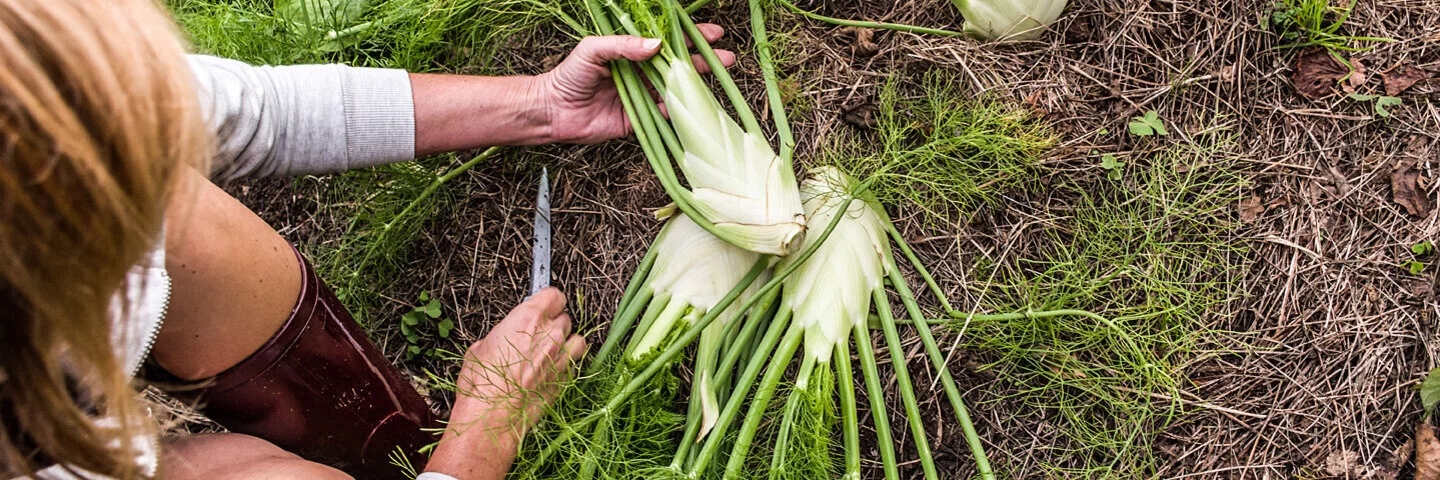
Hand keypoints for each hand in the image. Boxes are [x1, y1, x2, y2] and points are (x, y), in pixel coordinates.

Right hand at [424, 288, 583, 479]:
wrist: (493, 416)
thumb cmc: (483, 384)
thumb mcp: (480, 348)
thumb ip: (500, 336)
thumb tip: (501, 339)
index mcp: (528, 318)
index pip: (553, 294)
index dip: (548, 300)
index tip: (543, 304)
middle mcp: (550, 334)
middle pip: (564, 317)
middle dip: (553, 324)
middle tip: (537, 335)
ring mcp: (561, 356)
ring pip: (576, 338)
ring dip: (566, 342)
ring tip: (550, 351)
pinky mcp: (566, 378)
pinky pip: (575, 362)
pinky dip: (567, 363)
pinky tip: (552, 369)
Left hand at [535, 25, 737, 143]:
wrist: (553, 111)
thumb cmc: (569, 75)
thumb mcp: (593, 49)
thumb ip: (623, 45)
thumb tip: (656, 45)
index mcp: (631, 52)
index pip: (666, 41)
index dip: (690, 37)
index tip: (712, 33)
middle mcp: (640, 73)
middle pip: (678, 65)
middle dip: (703, 61)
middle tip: (726, 57)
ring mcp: (642, 96)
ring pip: (675, 90)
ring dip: (696, 86)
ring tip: (716, 78)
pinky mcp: (639, 120)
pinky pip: (663, 116)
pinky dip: (677, 112)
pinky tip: (690, 105)